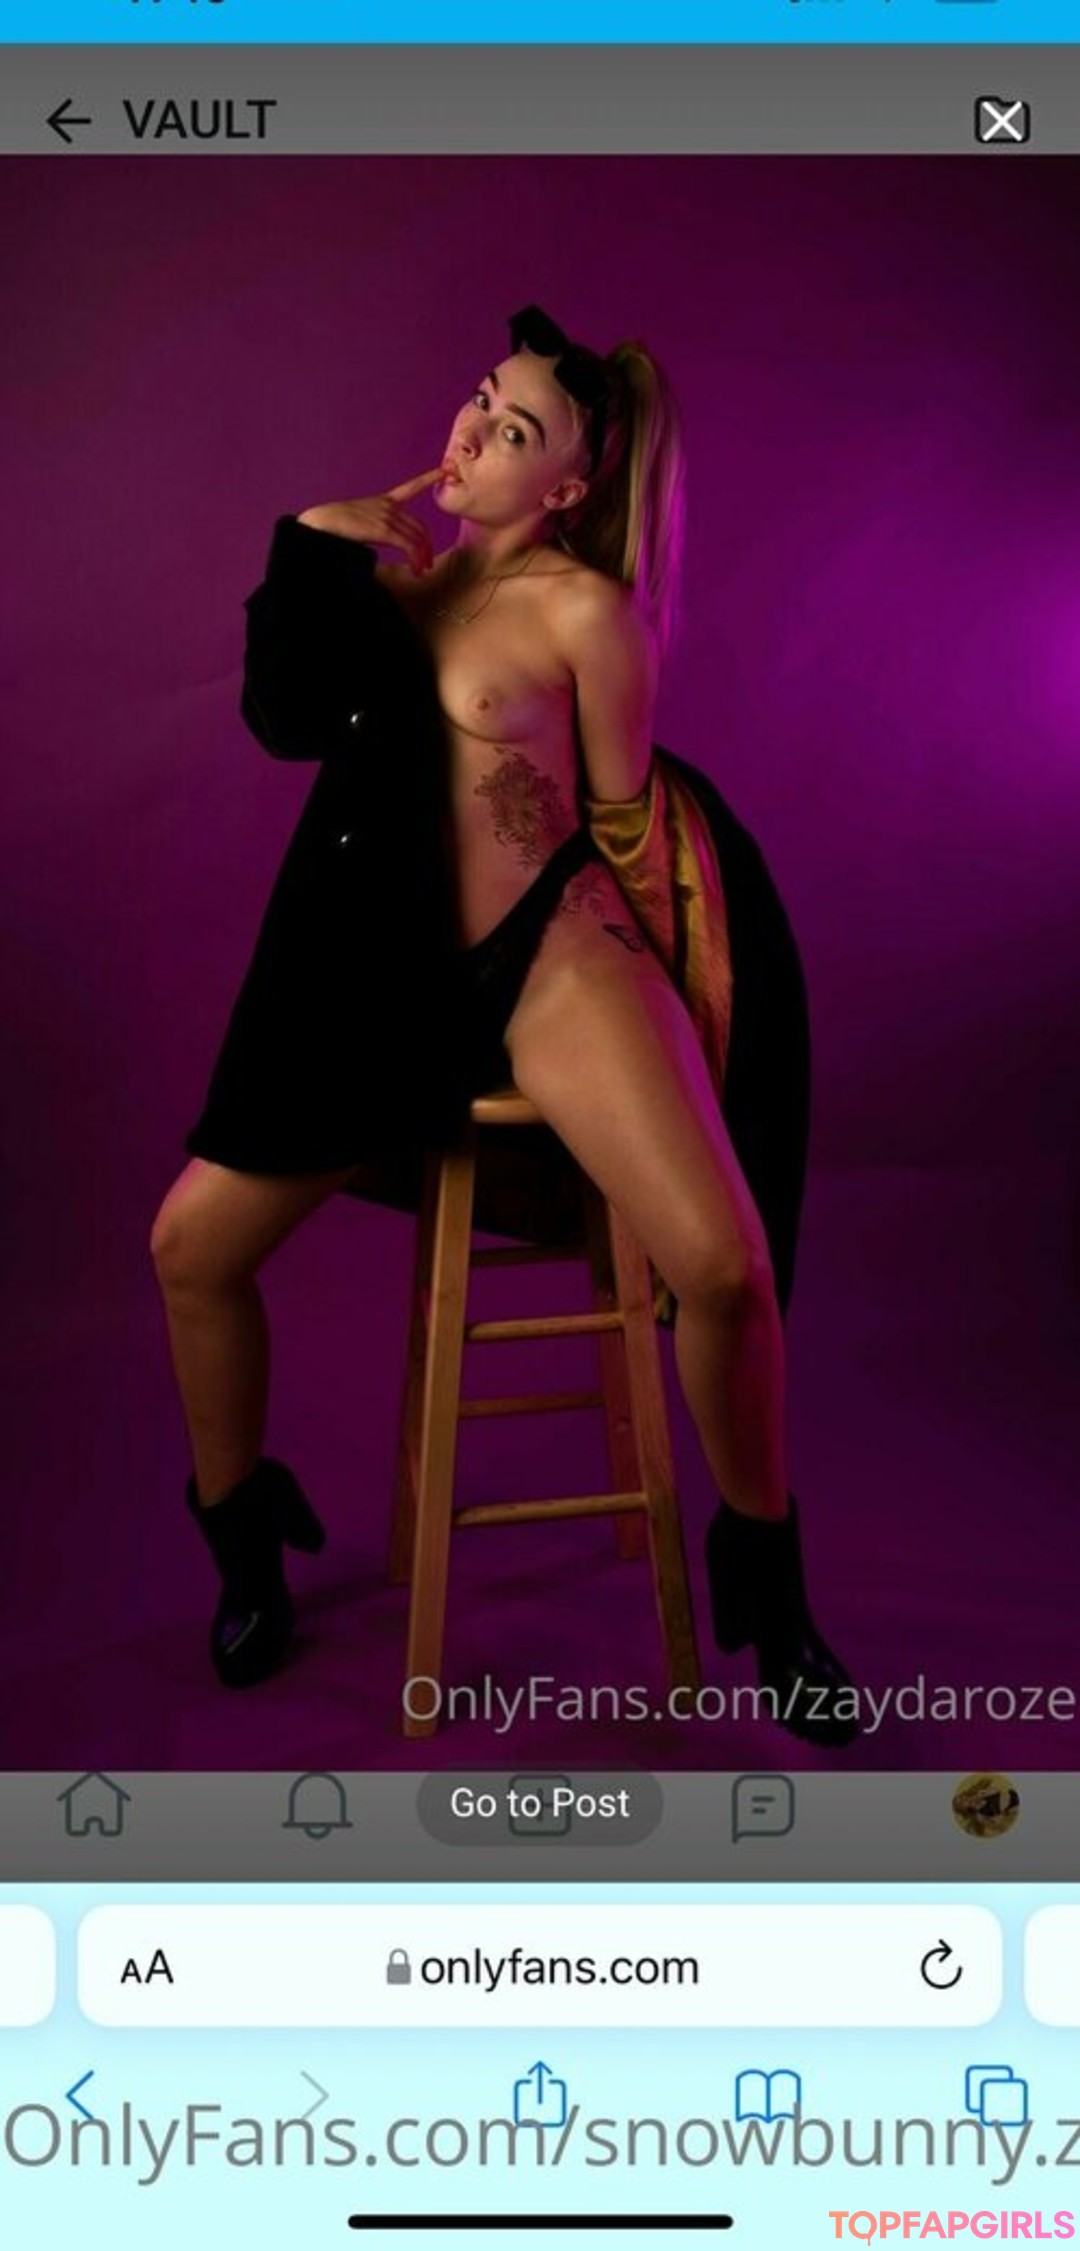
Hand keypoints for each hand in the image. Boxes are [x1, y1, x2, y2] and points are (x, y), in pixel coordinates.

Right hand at [296, 470, 442, 572]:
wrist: (320, 524)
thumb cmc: (334, 527)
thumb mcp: (359, 522)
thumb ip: (376, 527)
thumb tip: (382, 542)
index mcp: (383, 500)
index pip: (411, 487)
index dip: (430, 477)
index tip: (446, 469)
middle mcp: (388, 506)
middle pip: (419, 525)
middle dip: (426, 545)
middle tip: (426, 562)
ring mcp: (387, 516)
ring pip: (416, 538)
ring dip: (422, 556)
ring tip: (420, 570)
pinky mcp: (384, 530)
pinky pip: (409, 546)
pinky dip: (415, 559)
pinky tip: (415, 569)